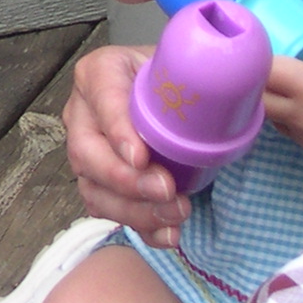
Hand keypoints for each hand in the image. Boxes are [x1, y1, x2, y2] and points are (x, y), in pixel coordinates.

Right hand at [62, 44, 191, 245]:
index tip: (141, 158)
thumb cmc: (176, 79)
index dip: (118, 132)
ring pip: (94, 190)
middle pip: (87, 153)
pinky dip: (141, 228)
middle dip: (127, 180)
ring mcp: (87, 152)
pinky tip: (169, 234)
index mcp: (101, 72)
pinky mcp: (100, 184)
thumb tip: (219, 96)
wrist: (173, 97)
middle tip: (166, 189)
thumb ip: (189, 78)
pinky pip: (110, 213)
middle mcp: (83, 113)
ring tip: (177, 212)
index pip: (104, 100)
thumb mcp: (180, 68)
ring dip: (135, 210)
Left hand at [262, 2, 302, 161]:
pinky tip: (302, 105)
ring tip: (282, 85)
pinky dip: (290, 119)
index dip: (254, 60)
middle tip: (262, 67)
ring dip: (270, 102)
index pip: (260, 72)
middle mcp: (301, 114)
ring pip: (271, 119)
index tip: (258, 49)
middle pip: (256, 99)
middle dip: (254, 82)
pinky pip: (291, 133)